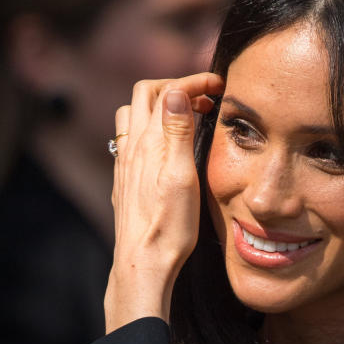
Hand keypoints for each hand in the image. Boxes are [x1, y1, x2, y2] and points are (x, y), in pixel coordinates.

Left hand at [104, 73, 224, 331]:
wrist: (144, 263)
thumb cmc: (169, 226)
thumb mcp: (182, 176)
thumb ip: (178, 131)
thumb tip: (176, 91)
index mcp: (147, 142)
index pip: (167, 91)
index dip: (194, 81)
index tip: (219, 85)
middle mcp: (131, 148)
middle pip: (145, 95)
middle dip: (176, 87)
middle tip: (204, 98)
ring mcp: (125, 163)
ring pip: (133, 116)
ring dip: (158, 106)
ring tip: (185, 117)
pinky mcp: (125, 180)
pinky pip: (130, 139)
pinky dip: (149, 128)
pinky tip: (166, 147)